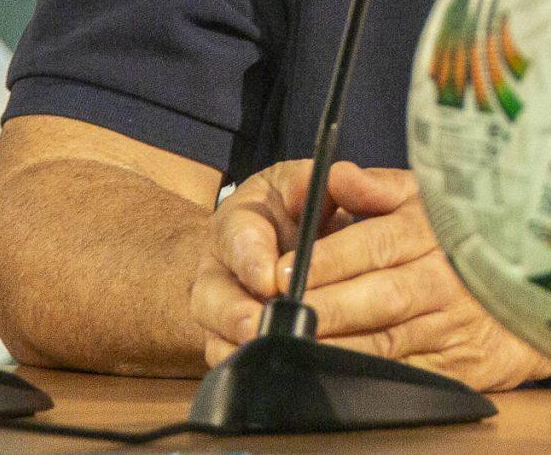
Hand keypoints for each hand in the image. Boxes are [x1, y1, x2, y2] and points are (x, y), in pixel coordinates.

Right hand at [186, 159, 323, 359]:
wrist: (277, 244)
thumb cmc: (292, 210)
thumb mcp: (301, 183)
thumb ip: (316, 181)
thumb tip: (339, 177)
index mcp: (237, 225)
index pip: (237, 240)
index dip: (251, 259)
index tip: (269, 277)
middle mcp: (220, 273)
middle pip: (212, 298)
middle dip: (234, 314)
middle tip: (260, 325)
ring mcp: (223, 315)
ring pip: (219, 338)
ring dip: (245, 348)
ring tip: (276, 352)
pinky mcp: (233, 347)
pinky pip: (236, 367)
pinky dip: (257, 373)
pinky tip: (286, 372)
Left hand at [219, 162, 549, 392]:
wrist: (542, 287)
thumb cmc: (470, 235)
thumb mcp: (428, 196)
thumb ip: (377, 186)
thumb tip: (335, 174)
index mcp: (432, 232)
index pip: (372, 244)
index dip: (326, 260)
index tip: (283, 271)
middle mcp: (444, 279)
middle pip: (376, 297)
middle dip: (324, 308)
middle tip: (277, 316)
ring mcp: (453, 326)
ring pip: (386, 340)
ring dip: (337, 346)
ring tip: (294, 347)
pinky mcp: (459, 366)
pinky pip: (407, 375)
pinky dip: (370, 379)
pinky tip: (335, 377)